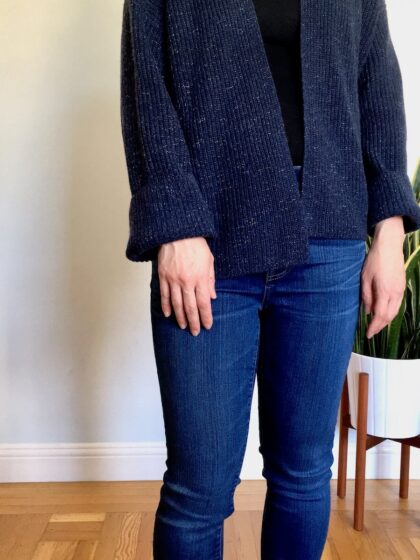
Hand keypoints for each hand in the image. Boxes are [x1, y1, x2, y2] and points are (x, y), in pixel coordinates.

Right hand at [156, 236, 216, 335]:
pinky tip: (168, 314)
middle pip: (190, 307)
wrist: (177, 232)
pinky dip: (165, 306)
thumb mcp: (209, 260)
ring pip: (176, 304)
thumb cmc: (195, 244)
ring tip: (183, 326)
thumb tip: (212, 297)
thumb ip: (210, 279)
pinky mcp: (163, 276)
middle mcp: (187, 281)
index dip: (205, 317)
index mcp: (200, 277)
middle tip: (195, 332)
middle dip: (193, 322)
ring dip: (180, 317)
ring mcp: (173, 280)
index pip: (204, 303)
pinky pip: (164, 295)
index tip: (207, 326)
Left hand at [361, 216, 405, 338]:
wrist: (389, 245)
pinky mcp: (402, 286)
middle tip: (371, 332)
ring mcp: (400, 290)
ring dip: (386, 320)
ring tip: (376, 325)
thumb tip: (367, 311)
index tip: (368, 334)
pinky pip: (397, 304)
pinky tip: (383, 312)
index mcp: (385, 291)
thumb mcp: (364, 278)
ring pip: (395, 311)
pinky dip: (390, 312)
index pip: (380, 316)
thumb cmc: (374, 260)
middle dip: (380, 326)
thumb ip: (366, 296)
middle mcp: (395, 293)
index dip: (374, 327)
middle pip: (389, 316)